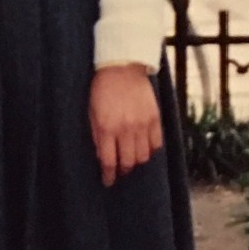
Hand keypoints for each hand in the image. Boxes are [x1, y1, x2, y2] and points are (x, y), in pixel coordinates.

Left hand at [89, 63, 162, 185]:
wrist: (121, 67)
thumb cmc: (102, 89)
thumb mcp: (91, 113)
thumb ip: (97, 136)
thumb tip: (102, 157)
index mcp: (107, 128)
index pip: (109, 162)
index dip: (109, 175)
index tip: (108, 181)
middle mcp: (126, 129)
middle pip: (128, 162)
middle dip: (123, 171)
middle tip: (120, 171)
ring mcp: (142, 124)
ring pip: (144, 156)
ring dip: (137, 162)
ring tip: (132, 159)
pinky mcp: (155, 118)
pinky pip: (156, 143)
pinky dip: (151, 150)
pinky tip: (144, 148)